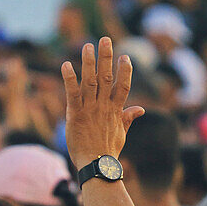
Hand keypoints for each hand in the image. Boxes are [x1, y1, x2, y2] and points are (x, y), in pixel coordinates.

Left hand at [61, 37, 144, 169]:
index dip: (124, 70)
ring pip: (91, 81)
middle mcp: (104, 106)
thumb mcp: (122, 133)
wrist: (96, 166)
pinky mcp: (75, 114)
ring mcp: (90, 109)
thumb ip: (128, 118)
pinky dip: (69, 79)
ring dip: (89, 62)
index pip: (123, 86)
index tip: (125, 56)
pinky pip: (72, 94)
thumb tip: (140, 109)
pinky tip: (66, 65)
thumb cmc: (108, 151)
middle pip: (107, 77)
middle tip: (105, 39)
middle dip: (106, 57)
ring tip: (88, 46)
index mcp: (115, 110)